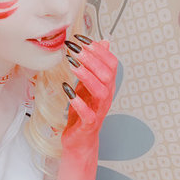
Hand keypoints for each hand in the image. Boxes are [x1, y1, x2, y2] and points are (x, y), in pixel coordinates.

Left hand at [61, 36, 116, 150]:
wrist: (80, 140)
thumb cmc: (84, 111)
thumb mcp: (88, 84)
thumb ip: (95, 65)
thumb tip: (104, 42)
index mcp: (107, 85)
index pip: (111, 63)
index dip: (98, 49)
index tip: (81, 39)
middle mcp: (106, 96)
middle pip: (107, 74)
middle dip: (91, 58)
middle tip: (73, 48)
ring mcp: (99, 110)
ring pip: (101, 91)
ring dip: (87, 76)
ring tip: (71, 65)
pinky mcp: (89, 124)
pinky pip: (88, 114)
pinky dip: (78, 102)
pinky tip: (68, 91)